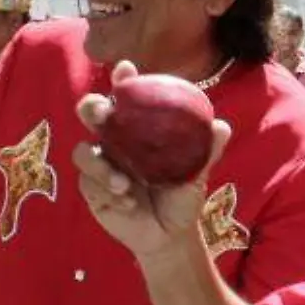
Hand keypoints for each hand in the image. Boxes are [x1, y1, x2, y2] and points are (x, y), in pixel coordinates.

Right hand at [74, 62, 231, 262]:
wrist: (170, 234)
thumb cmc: (182, 196)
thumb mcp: (196, 174)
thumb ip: (207, 151)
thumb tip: (221, 126)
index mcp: (139, 129)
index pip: (127, 97)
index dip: (123, 80)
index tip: (125, 69)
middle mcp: (116, 140)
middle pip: (91, 112)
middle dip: (91, 108)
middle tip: (103, 115)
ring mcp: (101, 163)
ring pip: (84, 151)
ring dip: (100, 166)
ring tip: (123, 185)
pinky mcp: (91, 188)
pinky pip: (88, 183)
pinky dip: (107, 192)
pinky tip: (128, 204)